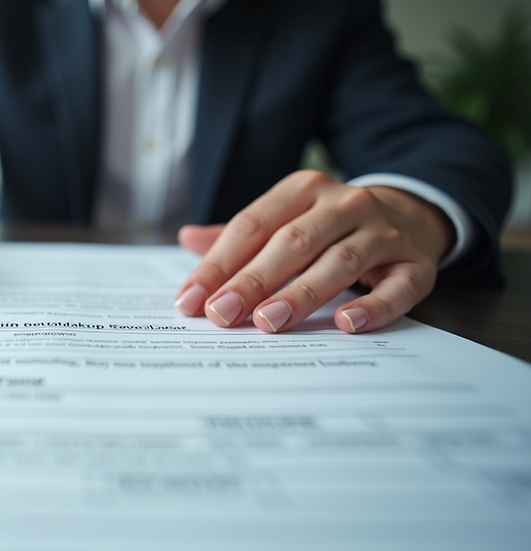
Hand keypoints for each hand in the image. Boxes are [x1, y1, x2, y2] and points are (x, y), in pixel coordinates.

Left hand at [174, 170, 454, 332]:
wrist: (410, 214)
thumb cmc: (327, 226)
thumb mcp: (284, 219)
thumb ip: (237, 235)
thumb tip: (187, 238)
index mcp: (303, 189)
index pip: (251, 226)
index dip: (218, 264)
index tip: (190, 300)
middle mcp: (345, 204)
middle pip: (291, 243)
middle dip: (252, 281)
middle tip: (221, 314)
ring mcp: (384, 233)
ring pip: (339, 261)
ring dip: (302, 293)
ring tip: (268, 321)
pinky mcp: (415, 265)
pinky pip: (397, 287)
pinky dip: (373, 307)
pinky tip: (345, 324)